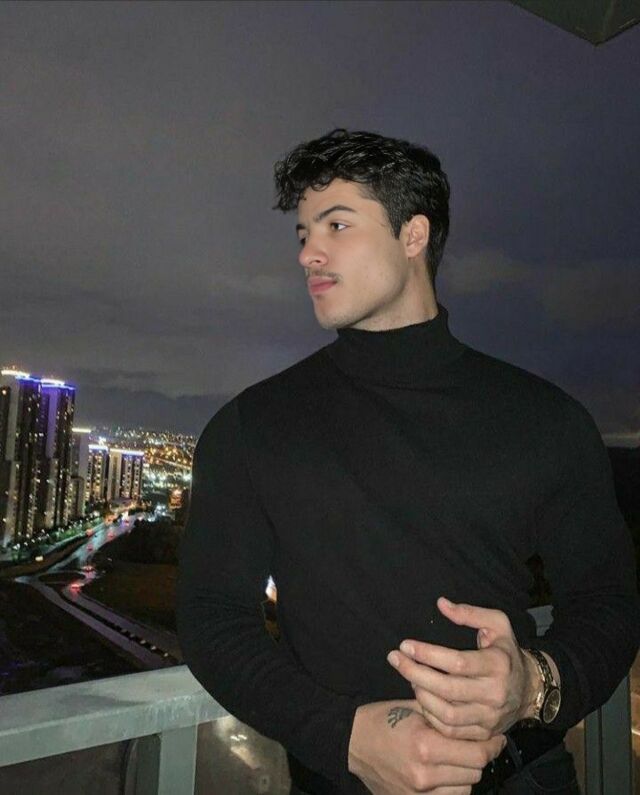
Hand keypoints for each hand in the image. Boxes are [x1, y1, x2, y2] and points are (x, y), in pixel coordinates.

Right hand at [348, 699, 505, 793]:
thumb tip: (477, 715)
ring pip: (465, 789)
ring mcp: (418, 793)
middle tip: (479, 744)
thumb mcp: (414, 707)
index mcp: (426, 746)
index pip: (476, 754)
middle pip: (474, 773)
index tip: (497, 738)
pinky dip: (452, 787)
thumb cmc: (383, 719)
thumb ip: (446, 714)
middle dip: (479, 757)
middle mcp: (425, 775)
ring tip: (460, 757)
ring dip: (466, 773)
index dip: (492, 746)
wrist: (352, 742)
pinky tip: (447, 773)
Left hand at [387, 597, 538, 739]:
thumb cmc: (506, 651)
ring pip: (447, 714)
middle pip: (448, 689)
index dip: (428, 654)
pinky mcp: (484, 734)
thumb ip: (469, 613)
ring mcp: (490, 717)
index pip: (457, 662)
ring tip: (409, 677)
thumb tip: (441, 604)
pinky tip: (421, 698)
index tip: (405, 645)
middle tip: (396, 660)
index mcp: (498, 664)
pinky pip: (451, 730)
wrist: (530, 689)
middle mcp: (495, 694)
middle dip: (416, 673)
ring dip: (421, 695)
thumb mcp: (497, 624)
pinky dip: (431, 716)